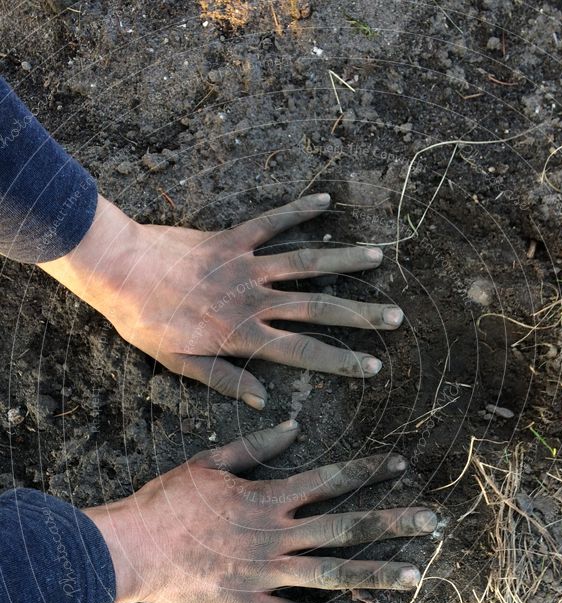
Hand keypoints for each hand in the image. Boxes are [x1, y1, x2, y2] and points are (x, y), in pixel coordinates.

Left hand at [39, 194, 402, 408]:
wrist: (120, 271)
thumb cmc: (147, 322)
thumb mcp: (181, 363)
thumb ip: (225, 379)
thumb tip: (264, 398)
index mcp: (243, 334)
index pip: (303, 351)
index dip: (341, 360)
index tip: (372, 365)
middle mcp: (253, 299)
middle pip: (318, 308)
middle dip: (360, 315)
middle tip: (396, 316)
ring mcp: (246, 265)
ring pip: (305, 263)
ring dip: (343, 261)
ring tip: (379, 258)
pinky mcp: (232, 237)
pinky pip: (271, 222)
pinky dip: (299, 210)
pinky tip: (325, 201)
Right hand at [84, 421, 437, 602]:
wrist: (134, 548)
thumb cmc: (168, 502)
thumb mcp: (210, 463)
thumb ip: (254, 446)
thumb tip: (292, 426)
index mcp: (269, 496)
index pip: (330, 479)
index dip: (368, 470)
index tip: (401, 464)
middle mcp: (278, 533)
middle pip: (346, 525)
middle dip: (393, 522)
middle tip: (433, 522)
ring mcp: (269, 571)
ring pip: (334, 573)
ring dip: (377, 574)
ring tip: (417, 576)